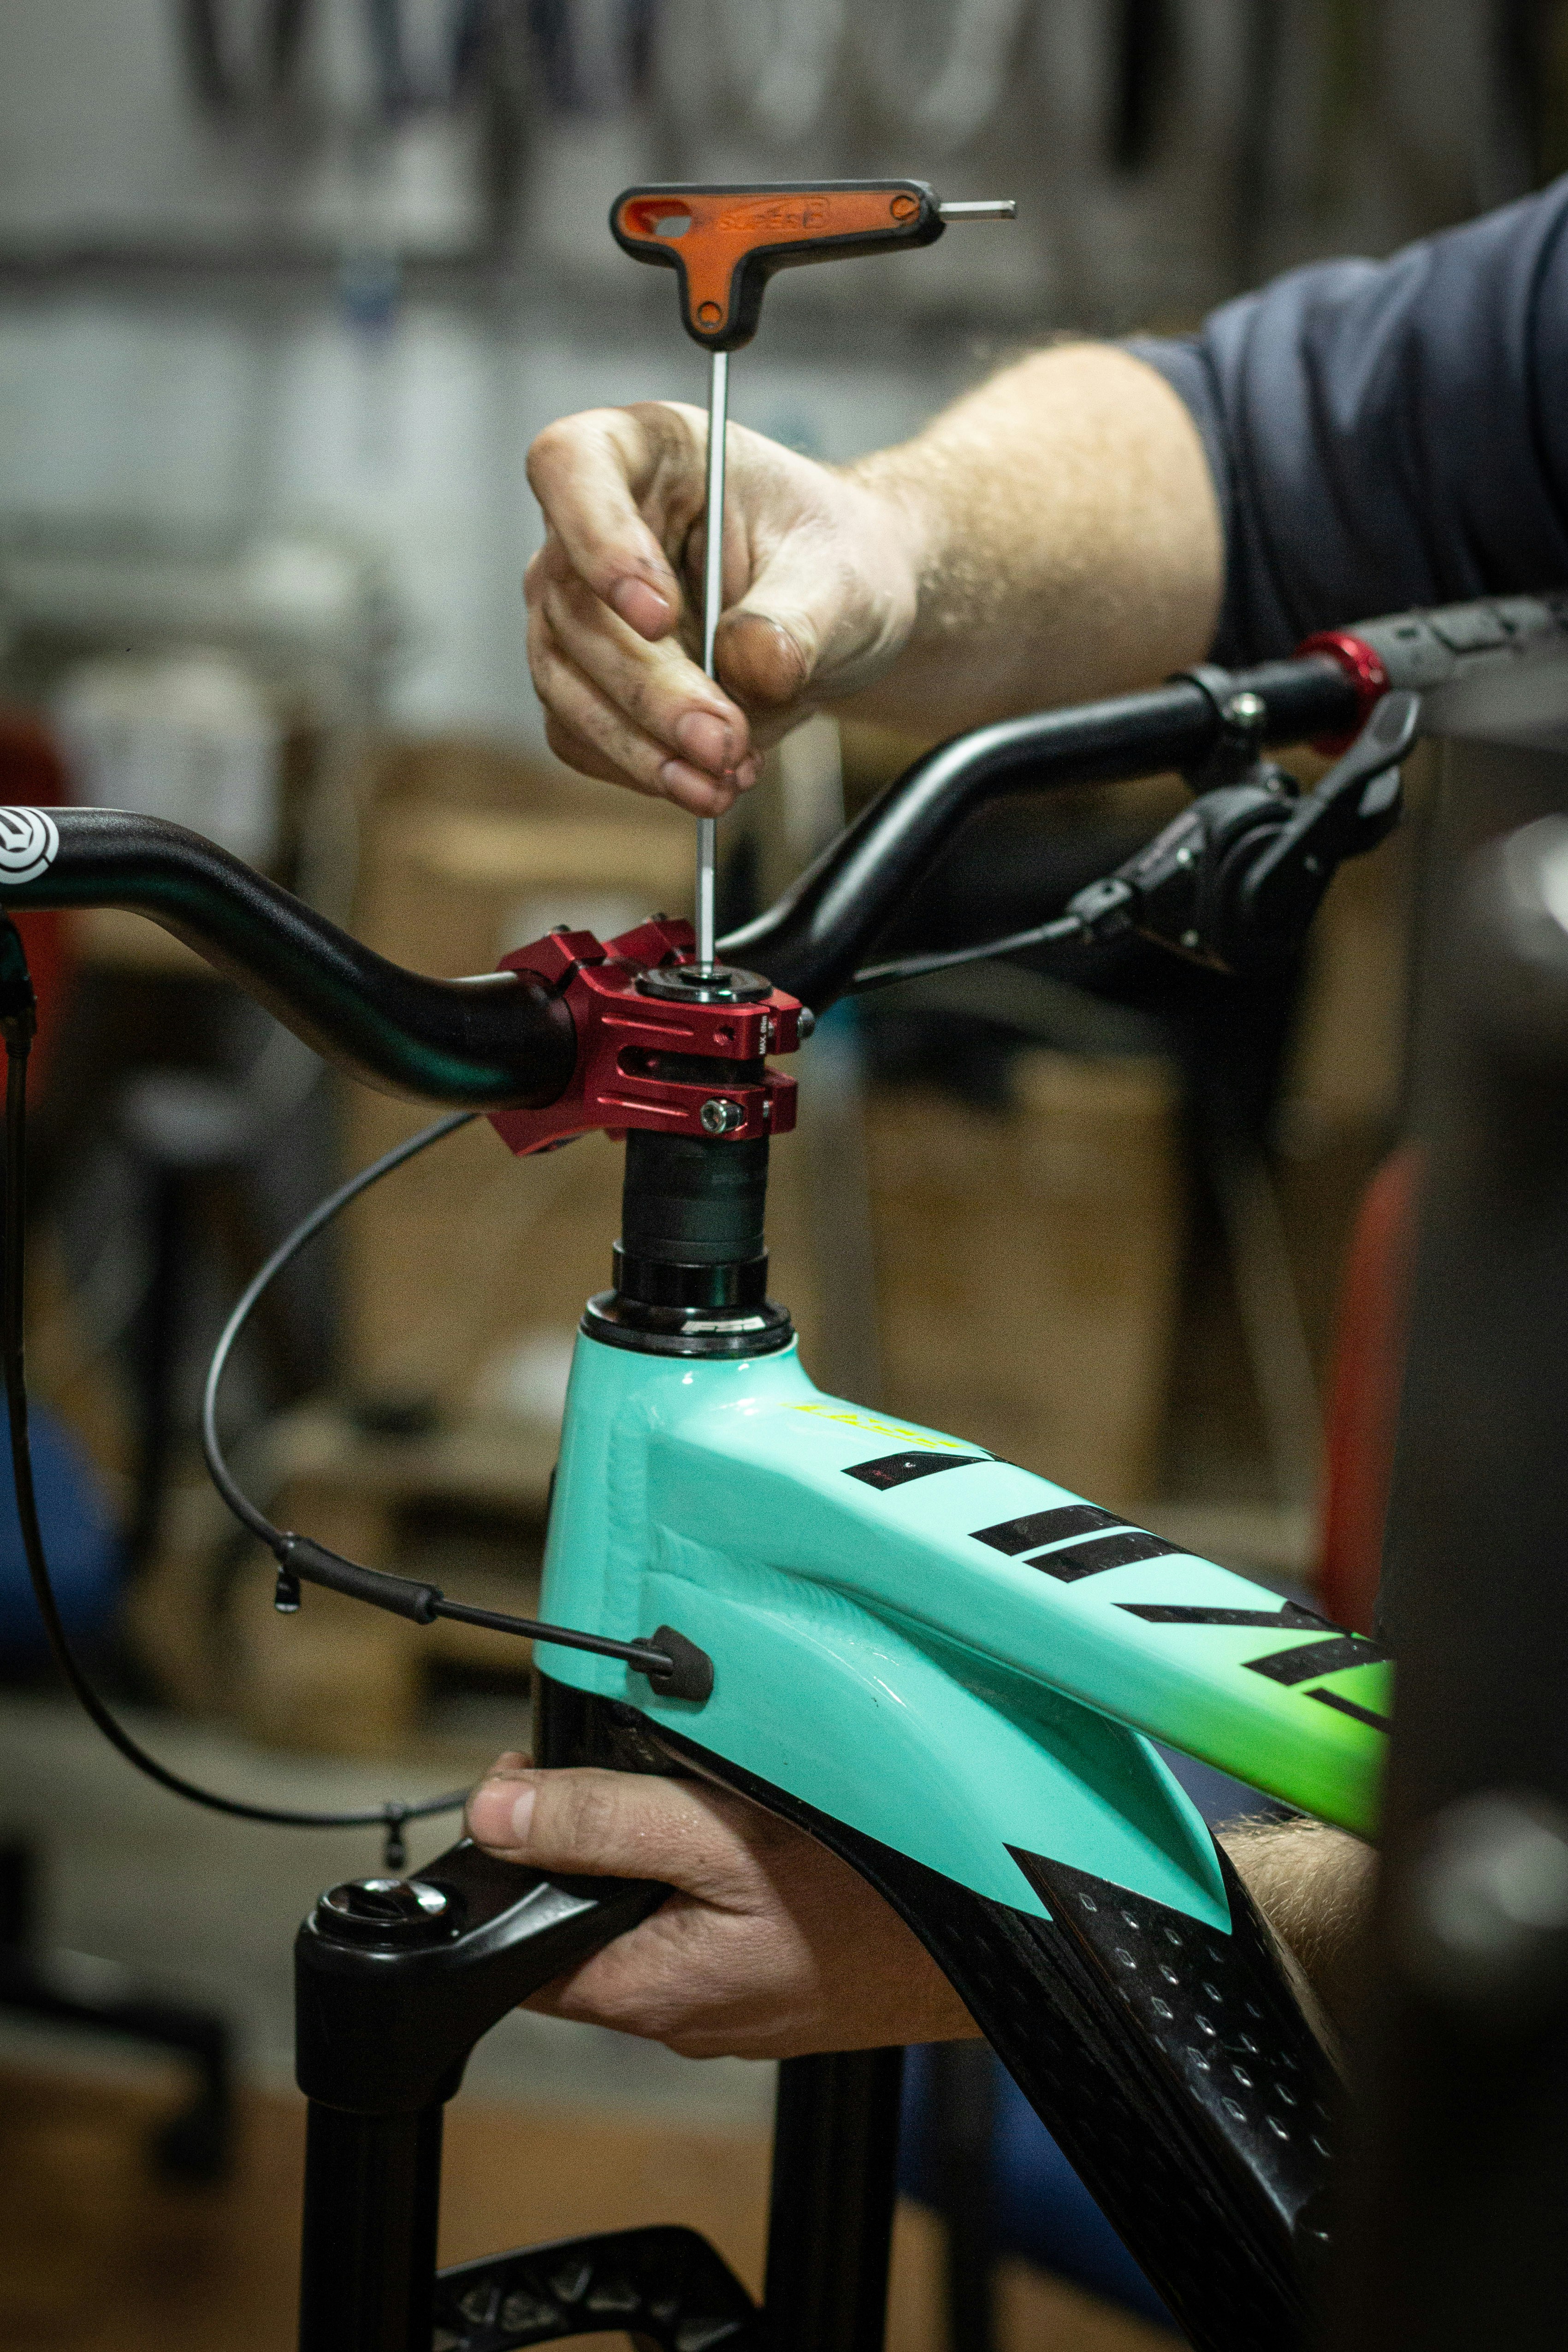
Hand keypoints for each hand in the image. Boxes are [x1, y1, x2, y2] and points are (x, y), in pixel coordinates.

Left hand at [465, 1756, 979, 2058]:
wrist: (992, 1944)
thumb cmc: (872, 1900)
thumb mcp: (718, 1837)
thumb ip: (605, 1822)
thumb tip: (493, 1813)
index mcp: (647, 1990)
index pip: (521, 1946)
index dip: (508, 1861)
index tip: (526, 1783)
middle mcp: (683, 2015)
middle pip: (587, 1925)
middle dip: (588, 1847)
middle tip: (625, 1764)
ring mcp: (736, 2004)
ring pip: (656, 1921)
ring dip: (659, 1855)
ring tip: (699, 1788)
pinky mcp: (782, 1985)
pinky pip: (715, 1927)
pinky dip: (717, 1875)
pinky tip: (757, 1834)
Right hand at [524, 404, 922, 814]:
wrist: (841, 615)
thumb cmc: (836, 560)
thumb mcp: (844, 575)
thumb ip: (798, 616)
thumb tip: (748, 666)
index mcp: (647, 452)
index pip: (573, 467)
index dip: (600, 540)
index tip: (658, 613)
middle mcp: (590, 526)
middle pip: (573, 606)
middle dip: (651, 690)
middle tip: (725, 740)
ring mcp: (576, 609)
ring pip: (565, 681)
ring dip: (641, 744)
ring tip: (723, 779)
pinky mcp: (586, 681)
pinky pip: (581, 735)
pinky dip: (640, 769)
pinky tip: (706, 784)